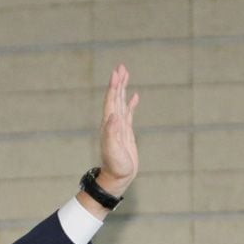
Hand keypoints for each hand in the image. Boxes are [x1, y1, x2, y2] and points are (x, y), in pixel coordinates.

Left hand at [95, 64, 138, 195]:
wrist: (117, 177)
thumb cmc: (116, 165)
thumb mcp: (113, 149)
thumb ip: (112, 133)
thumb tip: (113, 115)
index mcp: (109, 125)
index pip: (111, 101)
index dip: (113, 87)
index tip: (117, 72)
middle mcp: (113, 123)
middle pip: (115, 98)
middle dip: (118, 82)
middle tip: (121, 66)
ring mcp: (119, 127)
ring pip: (121, 102)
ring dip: (123, 89)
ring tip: (125, 74)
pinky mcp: (126, 132)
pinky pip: (129, 113)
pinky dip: (131, 103)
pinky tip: (134, 96)